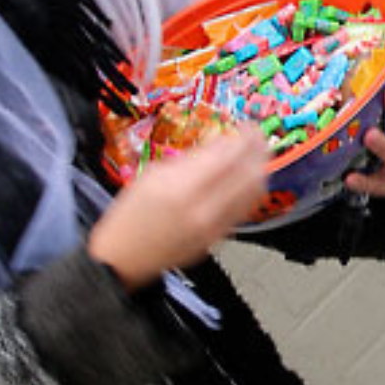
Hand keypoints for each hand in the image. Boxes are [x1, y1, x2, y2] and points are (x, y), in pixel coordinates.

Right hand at [87, 126, 268, 289]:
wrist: (124, 259)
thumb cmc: (131, 215)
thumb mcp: (153, 174)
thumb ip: (190, 158)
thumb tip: (219, 142)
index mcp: (182, 188)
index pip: (228, 156)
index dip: (244, 137)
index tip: (247, 126)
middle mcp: (203, 209)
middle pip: (248, 173)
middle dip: (258, 150)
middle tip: (257, 137)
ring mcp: (214, 227)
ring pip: (254, 192)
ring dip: (260, 168)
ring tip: (257, 155)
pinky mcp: (218, 239)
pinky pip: (246, 209)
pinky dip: (251, 189)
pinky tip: (247, 180)